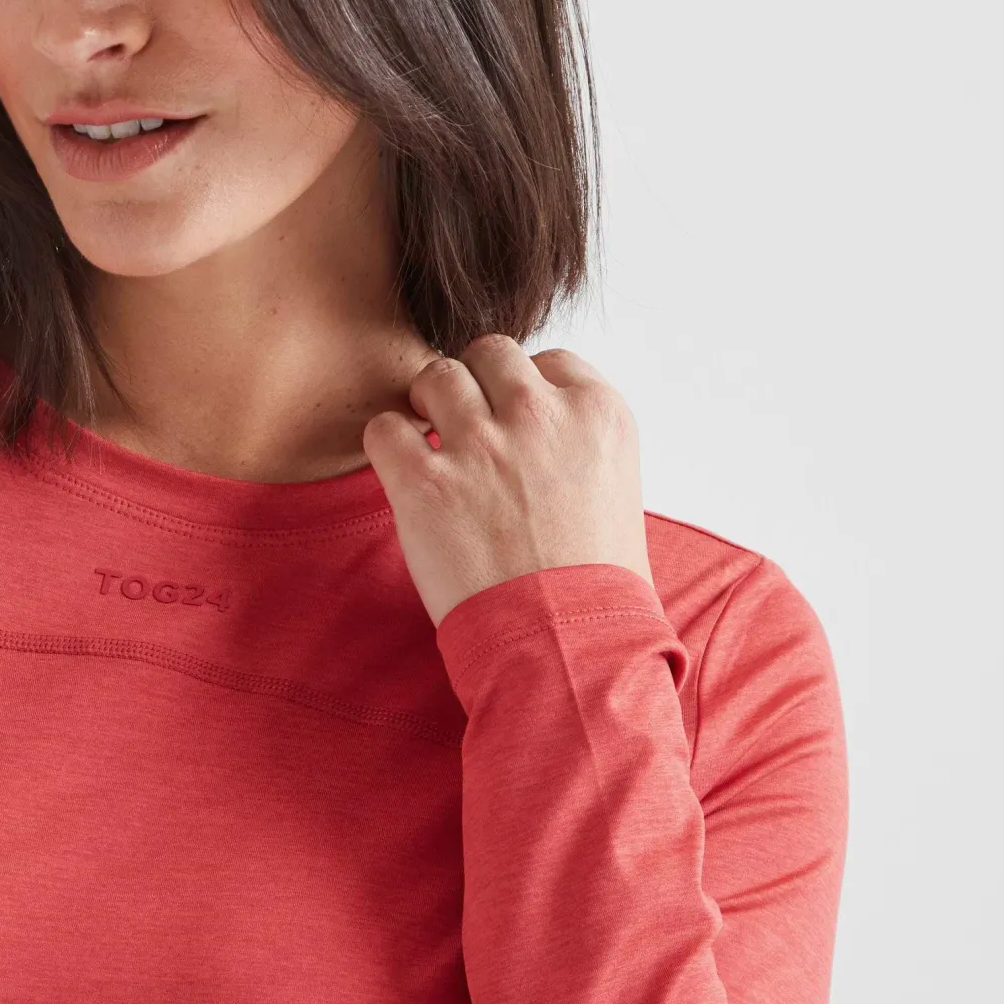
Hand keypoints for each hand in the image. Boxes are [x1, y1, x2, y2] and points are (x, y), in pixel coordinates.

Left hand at [362, 335, 652, 627]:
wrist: (568, 649)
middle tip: (464, 427)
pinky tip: (404, 475)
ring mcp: (481, 445)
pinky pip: (385, 427)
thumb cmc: (595, 586)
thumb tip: (538, 433)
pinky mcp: (427, 482)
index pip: (549, 362)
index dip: (523, 392)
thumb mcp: (618, 492)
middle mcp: (541, 416)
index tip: (514, 425)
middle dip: (474, 385)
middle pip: (489, 354)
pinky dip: (387, 445)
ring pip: (436, 376)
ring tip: (431, 445)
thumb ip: (577, 444)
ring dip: (427, 405)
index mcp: (598, 413)